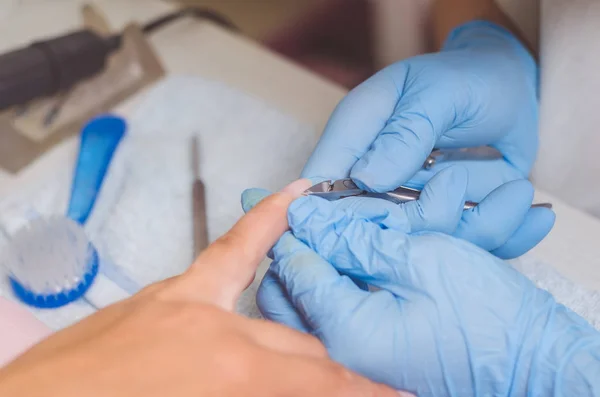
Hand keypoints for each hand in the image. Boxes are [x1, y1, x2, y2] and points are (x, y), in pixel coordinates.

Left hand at [0, 180, 396, 396]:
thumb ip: (260, 391)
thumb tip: (294, 383)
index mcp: (230, 373)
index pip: (323, 380)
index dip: (370, 388)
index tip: (396, 390)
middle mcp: (220, 328)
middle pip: (306, 352)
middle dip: (340, 371)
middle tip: (368, 378)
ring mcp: (192, 302)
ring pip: (278, 310)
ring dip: (316, 326)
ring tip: (355, 317)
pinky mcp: (169, 294)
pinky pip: (231, 250)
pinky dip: (265, 226)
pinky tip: (292, 196)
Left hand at [245, 173, 599, 395]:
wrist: (528, 360)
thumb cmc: (488, 317)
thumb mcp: (421, 260)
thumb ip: (355, 240)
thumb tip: (312, 218)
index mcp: (347, 328)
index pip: (295, 268)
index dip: (293, 226)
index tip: (298, 200)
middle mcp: (338, 351)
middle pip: (282, 293)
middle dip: (290, 249)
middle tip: (307, 219)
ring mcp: (348, 358)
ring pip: (296, 309)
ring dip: (304, 270)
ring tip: (323, 240)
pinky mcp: (361, 357)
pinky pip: (322, 320)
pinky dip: (323, 290)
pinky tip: (341, 269)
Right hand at [303, 21, 552, 257]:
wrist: (507, 86)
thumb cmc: (466, 77)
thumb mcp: (437, 92)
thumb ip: (404, 132)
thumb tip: (366, 180)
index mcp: (356, 137)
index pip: (322, 185)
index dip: (335, 215)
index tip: (384, 219)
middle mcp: (377, 179)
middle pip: (376, 229)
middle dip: (428, 221)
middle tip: (464, 185)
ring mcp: (414, 204)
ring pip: (428, 245)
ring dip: (481, 225)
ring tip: (516, 190)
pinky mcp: (452, 221)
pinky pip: (470, 246)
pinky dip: (507, 236)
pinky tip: (534, 217)